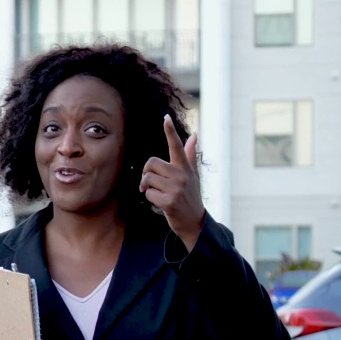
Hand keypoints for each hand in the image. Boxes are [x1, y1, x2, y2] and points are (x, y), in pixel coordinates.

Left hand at [140, 114, 205, 250]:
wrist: (194, 222)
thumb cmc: (190, 196)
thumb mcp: (192, 175)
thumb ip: (189, 155)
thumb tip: (194, 135)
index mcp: (185, 167)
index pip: (177, 146)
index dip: (170, 131)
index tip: (165, 117)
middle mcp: (182, 175)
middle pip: (150, 163)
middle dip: (146, 172)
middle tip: (150, 182)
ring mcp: (176, 189)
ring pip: (147, 179)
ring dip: (146, 187)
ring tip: (156, 193)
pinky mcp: (169, 202)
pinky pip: (148, 194)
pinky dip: (150, 198)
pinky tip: (160, 203)